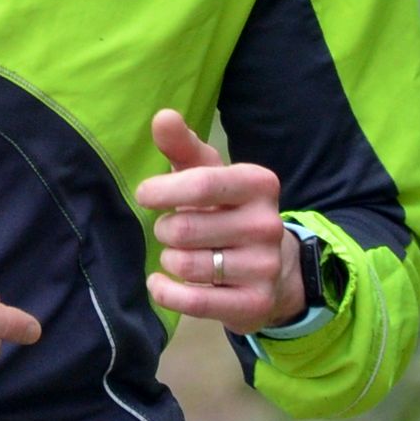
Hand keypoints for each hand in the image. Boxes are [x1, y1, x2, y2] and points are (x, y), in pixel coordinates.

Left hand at [133, 111, 302, 332]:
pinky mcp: (255, 303)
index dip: (162, 190)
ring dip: (169, 261)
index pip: (201, 184)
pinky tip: (160, 284)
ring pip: (187, 266)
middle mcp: (267, 224)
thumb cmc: (227, 210)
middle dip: (165, 230)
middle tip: (170, 231)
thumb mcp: (209, 175)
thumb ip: (183, 146)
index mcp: (258, 184)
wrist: (274, 267)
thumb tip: (163, 116)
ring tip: (178, 255)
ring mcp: (265, 267)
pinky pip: (194, 302)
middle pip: (185, 229)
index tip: (145, 195)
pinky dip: (166, 293)